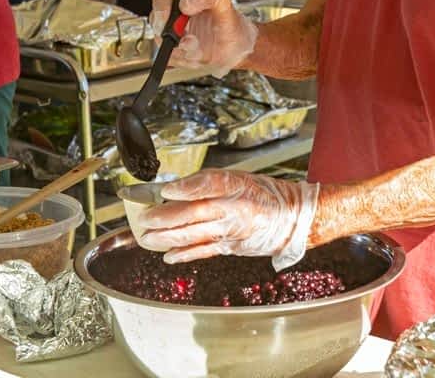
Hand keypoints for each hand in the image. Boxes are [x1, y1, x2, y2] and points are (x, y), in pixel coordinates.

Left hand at [137, 169, 318, 269]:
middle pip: (196, 213)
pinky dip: (185, 254)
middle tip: (144, 218)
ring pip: (195, 235)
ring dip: (168, 238)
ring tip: (147, 238)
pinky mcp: (231, 246)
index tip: (165, 190)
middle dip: (166, 217)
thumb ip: (207, 184)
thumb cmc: (259, 193)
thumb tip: (169, 191)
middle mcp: (234, 208)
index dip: (186, 188)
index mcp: (235, 185)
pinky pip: (205, 251)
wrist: (290, 217)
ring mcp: (232, 230)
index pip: (208, 184)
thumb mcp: (236, 178)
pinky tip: (167, 255)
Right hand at [149, 0, 257, 76]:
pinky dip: (187, 60)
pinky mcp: (176, 53)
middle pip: (157, 20)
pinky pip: (172, 58)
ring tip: (201, 49)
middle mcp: (175, 15)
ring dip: (184, 49)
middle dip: (171, 33)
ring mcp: (173, 35)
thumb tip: (185, 2)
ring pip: (164, 42)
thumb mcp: (225, 4)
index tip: (171, 17)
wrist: (238, 48)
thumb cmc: (231, 23)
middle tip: (188, 40)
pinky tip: (200, 56)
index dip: (162, 5)